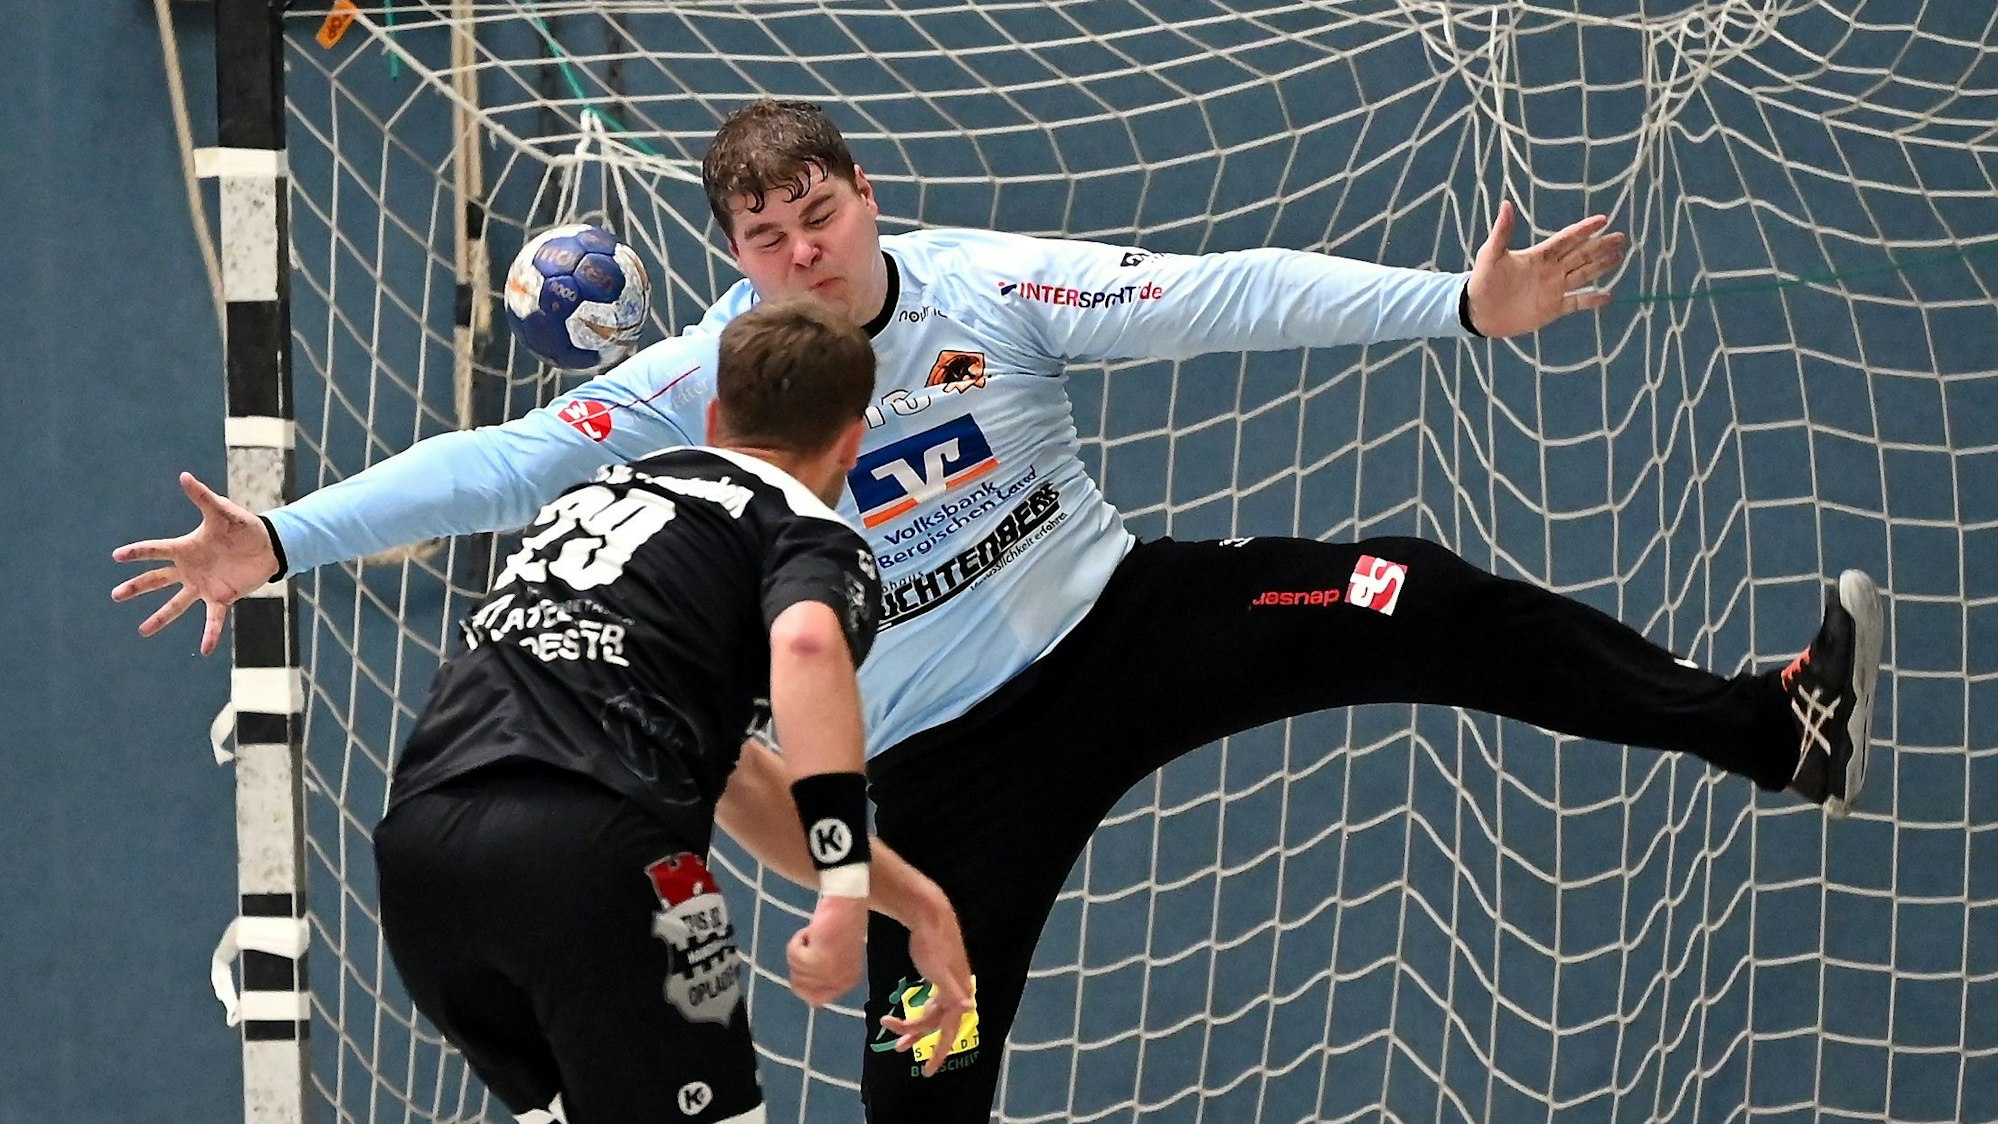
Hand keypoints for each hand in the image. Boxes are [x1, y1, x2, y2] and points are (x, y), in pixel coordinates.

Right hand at [111, 472, 279, 654]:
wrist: (268, 546)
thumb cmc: (243, 526)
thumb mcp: (222, 512)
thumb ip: (203, 497)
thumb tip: (184, 476)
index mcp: (186, 548)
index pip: (156, 551)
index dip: (138, 553)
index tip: (116, 556)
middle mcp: (189, 569)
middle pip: (157, 580)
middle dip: (136, 587)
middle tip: (116, 595)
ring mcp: (203, 585)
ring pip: (176, 604)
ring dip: (160, 617)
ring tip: (143, 631)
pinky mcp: (221, 597)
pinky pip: (213, 619)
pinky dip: (209, 634)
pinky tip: (205, 650)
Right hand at [787, 895, 865, 1006]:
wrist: (848, 899)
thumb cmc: (839, 921)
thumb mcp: (833, 954)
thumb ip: (821, 974)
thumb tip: (799, 989)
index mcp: (848, 981)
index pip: (814, 1000)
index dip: (803, 980)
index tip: (808, 958)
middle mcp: (841, 982)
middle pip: (799, 986)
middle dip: (799, 962)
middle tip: (815, 943)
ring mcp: (830, 974)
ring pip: (794, 969)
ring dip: (799, 948)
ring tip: (816, 935)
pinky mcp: (817, 961)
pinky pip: (792, 955)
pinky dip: (796, 940)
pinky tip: (812, 930)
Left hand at [881, 903, 974, 1076]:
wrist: (929, 915)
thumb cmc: (933, 942)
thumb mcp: (940, 969)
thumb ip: (953, 990)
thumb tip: (970, 1007)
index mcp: (957, 993)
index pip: (950, 1031)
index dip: (940, 1052)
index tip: (929, 1071)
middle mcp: (956, 992)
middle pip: (938, 1024)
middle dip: (919, 1039)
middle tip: (899, 1050)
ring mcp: (946, 985)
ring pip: (931, 1015)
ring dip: (913, 1026)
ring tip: (896, 1039)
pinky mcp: (937, 977)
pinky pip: (929, 1004)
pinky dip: (916, 1013)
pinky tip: (903, 1016)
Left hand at [1463, 201, 1628, 338]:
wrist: (1478, 312)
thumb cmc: (1483, 280)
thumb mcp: (1491, 254)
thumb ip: (1502, 232)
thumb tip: (1505, 204)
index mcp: (1539, 255)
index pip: (1567, 239)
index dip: (1584, 229)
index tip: (1603, 219)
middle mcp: (1550, 270)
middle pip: (1581, 255)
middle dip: (1600, 246)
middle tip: (1621, 237)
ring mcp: (1553, 289)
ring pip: (1583, 275)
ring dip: (1601, 266)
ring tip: (1619, 256)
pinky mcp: (1552, 309)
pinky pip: (1576, 302)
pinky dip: (1591, 300)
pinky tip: (1607, 295)